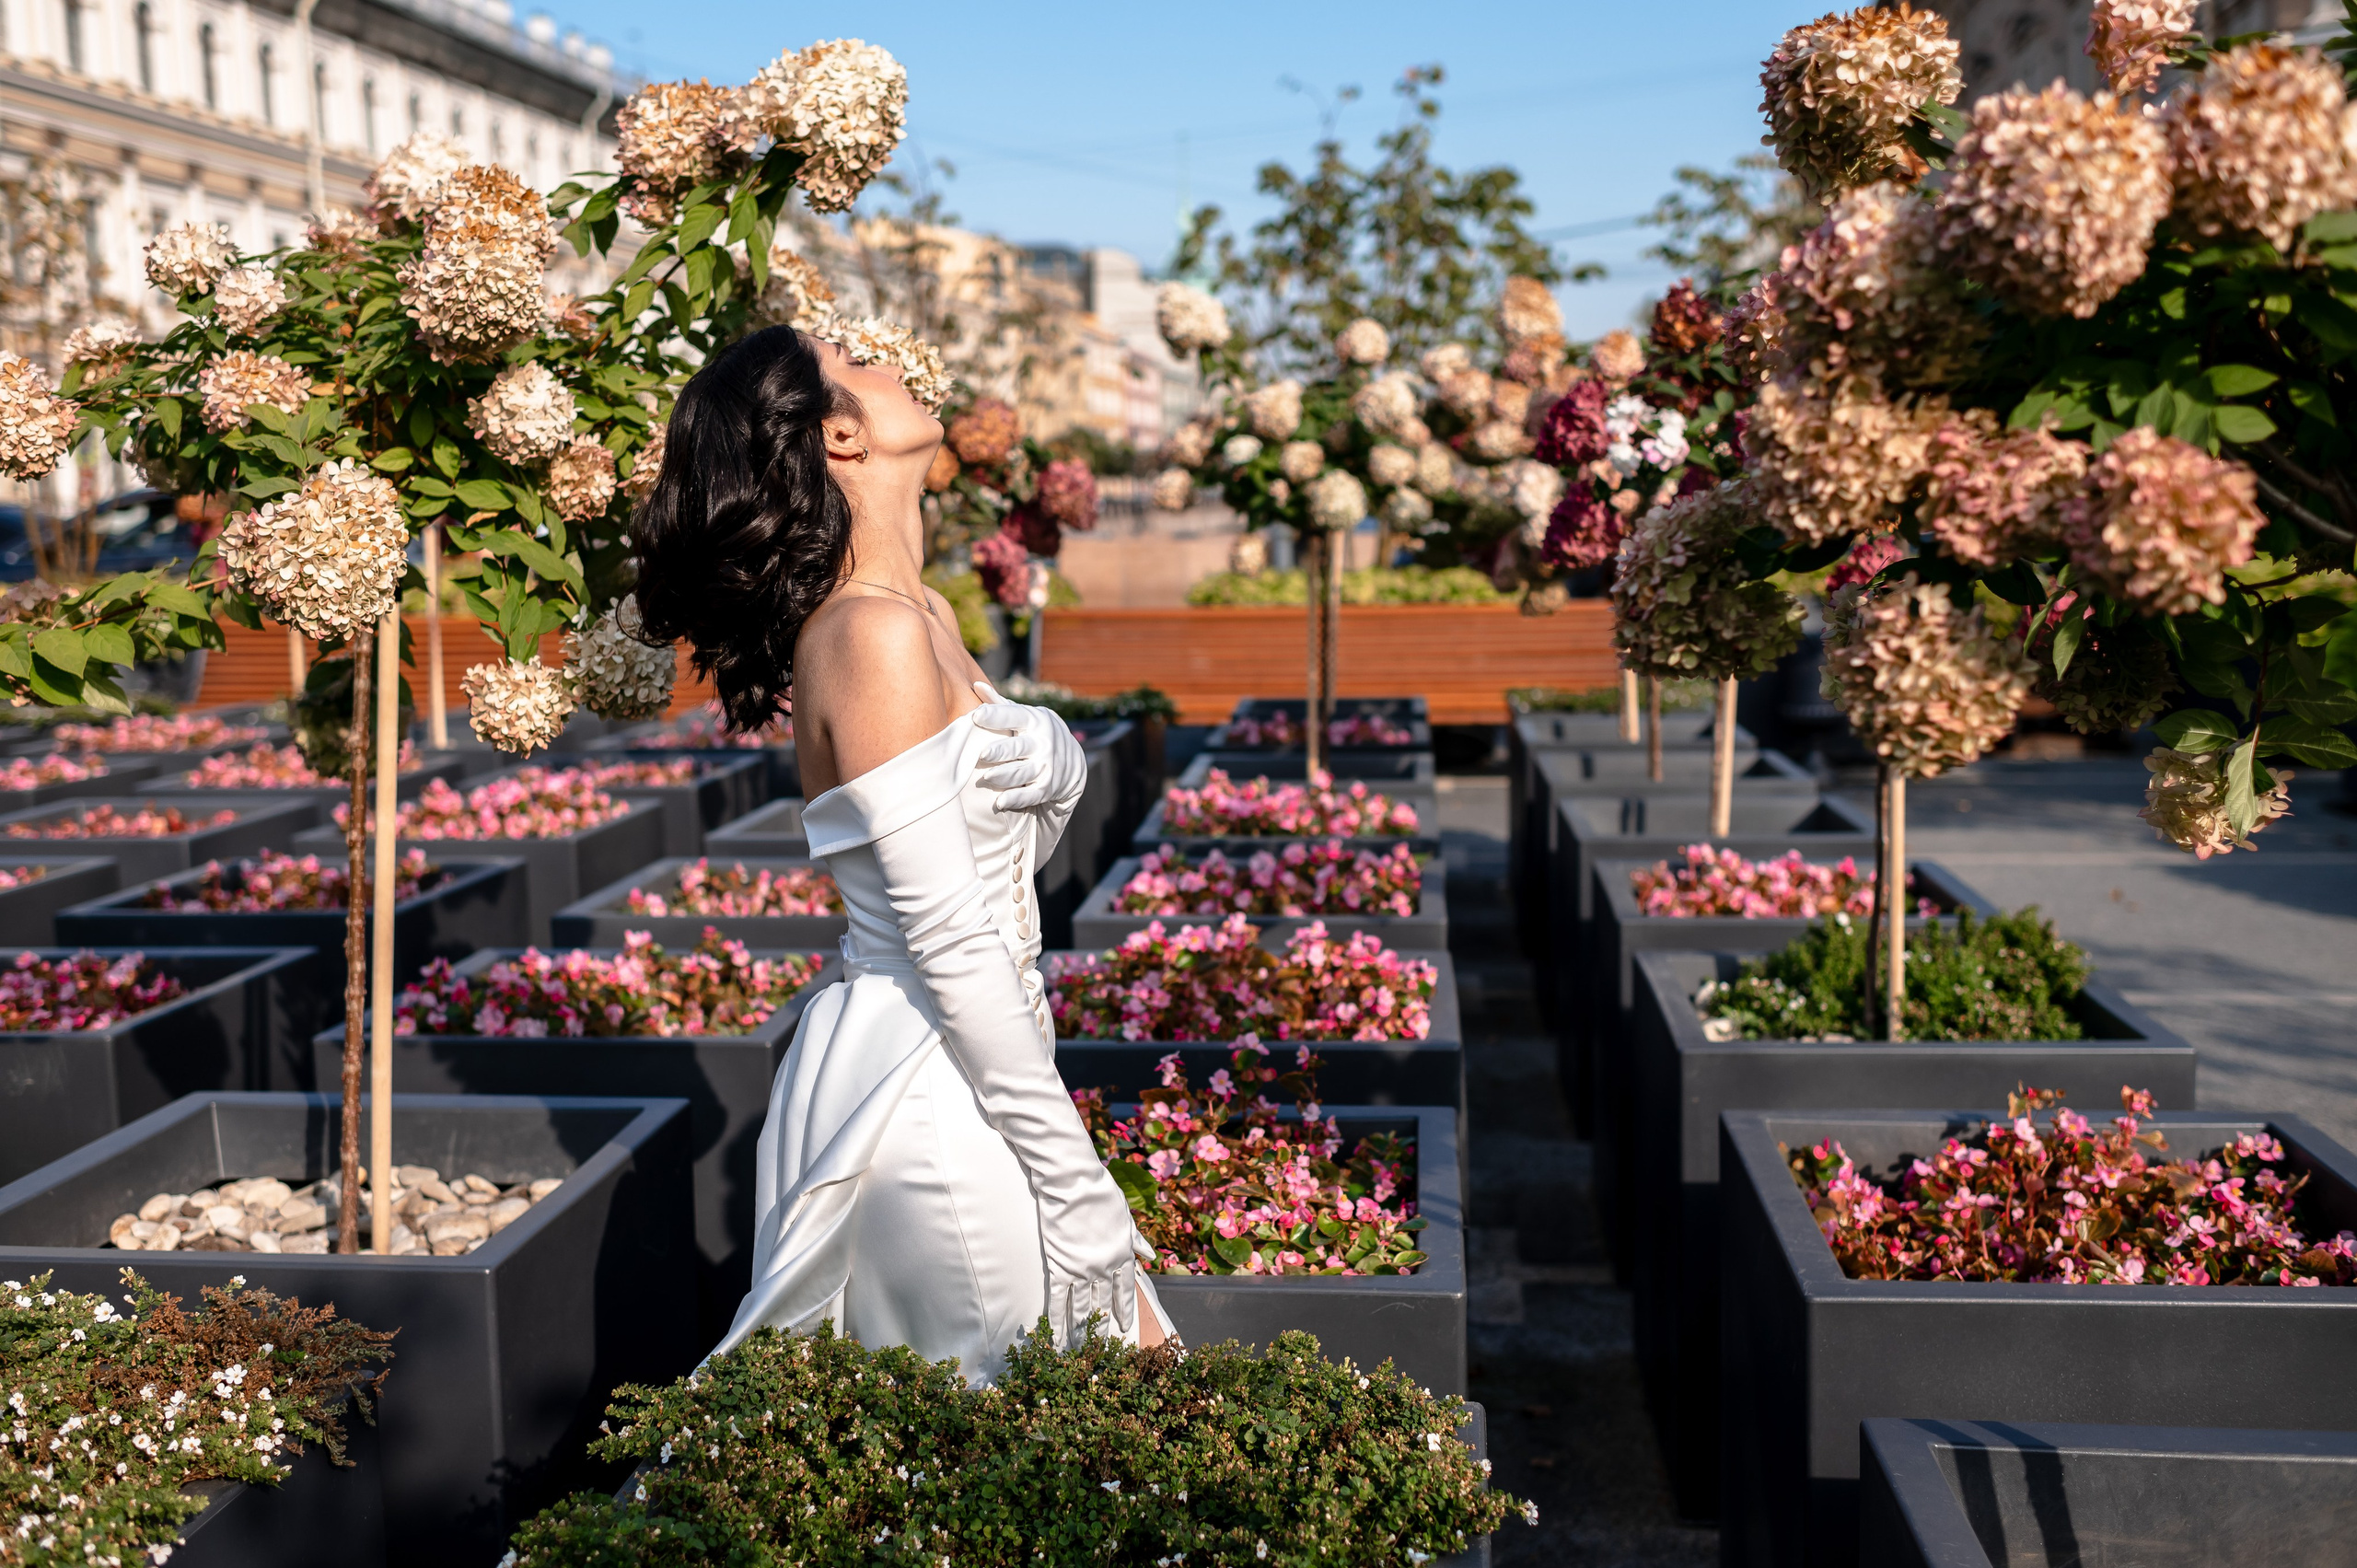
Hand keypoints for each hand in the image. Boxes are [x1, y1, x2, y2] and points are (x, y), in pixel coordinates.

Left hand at [970, 688, 1085, 813]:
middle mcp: (1042, 743)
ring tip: (987, 777)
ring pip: (1022, 773)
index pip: (1013, 716)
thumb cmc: (1036, 734)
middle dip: (1001, 751)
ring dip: (1005, 776)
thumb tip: (976, 685)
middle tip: (983, 753)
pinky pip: (1030, 795)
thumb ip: (1000, 705)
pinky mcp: (1046, 788)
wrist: (1073, 761)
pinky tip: (1001, 802)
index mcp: (1034, 721)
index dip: (995, 715)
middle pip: (1019, 747)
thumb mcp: (1025, 716)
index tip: (976, 715)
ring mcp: (1045, 767)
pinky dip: (1016, 799)